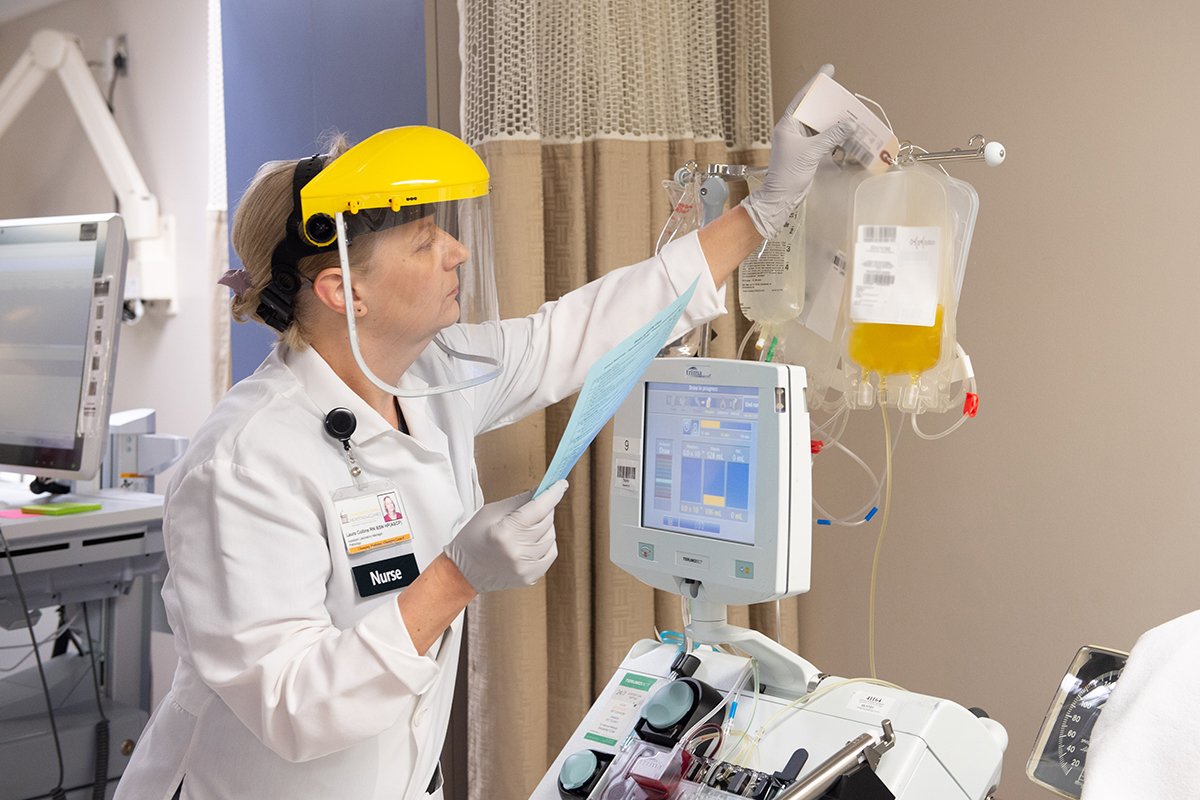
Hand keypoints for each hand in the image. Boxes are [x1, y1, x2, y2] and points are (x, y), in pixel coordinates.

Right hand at [442, 481, 567, 592]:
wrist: (462, 573)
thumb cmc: (472, 540)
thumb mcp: (491, 512)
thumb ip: (520, 500)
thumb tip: (542, 489)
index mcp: (504, 532)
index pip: (538, 508)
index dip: (552, 493)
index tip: (560, 484)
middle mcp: (516, 552)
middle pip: (547, 521)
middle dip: (544, 510)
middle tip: (535, 507)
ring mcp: (524, 567)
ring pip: (551, 537)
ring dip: (544, 527)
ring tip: (527, 527)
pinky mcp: (529, 577)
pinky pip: (550, 553)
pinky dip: (545, 543)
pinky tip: (531, 541)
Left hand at [740, 64, 856, 239]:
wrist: (782, 197)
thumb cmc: (789, 173)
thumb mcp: (812, 151)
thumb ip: (832, 136)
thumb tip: (850, 124)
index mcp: (788, 124)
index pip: (802, 98)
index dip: (815, 83)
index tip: (828, 70)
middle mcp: (793, 130)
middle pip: (813, 110)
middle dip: (829, 103)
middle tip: (845, 94)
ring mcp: (800, 141)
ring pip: (820, 125)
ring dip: (834, 120)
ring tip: (850, 112)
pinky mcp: (807, 152)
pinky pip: (823, 138)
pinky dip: (834, 135)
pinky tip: (847, 132)